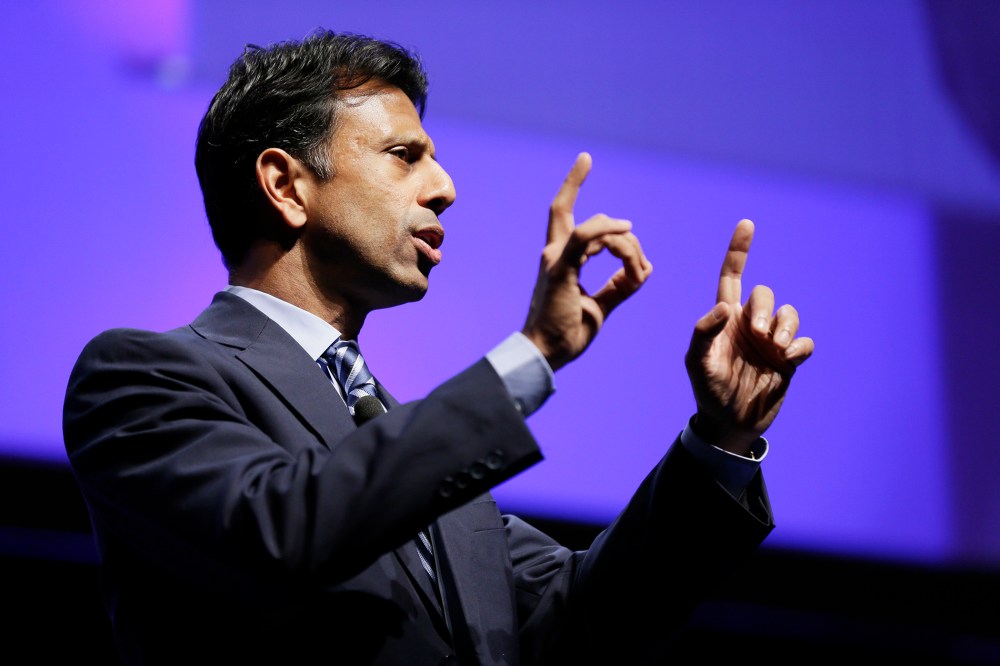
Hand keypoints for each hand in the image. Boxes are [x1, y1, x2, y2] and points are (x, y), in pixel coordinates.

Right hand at [521, 153, 652, 370]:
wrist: (546, 354)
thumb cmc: (567, 334)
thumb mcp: (600, 306)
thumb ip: (619, 286)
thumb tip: (643, 270)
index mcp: (561, 260)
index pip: (565, 212)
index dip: (573, 183)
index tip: (585, 159)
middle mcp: (554, 253)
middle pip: (585, 218)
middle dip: (619, 231)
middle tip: (636, 268)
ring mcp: (555, 259)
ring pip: (596, 228)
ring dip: (625, 246)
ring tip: (636, 275)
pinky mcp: (560, 269)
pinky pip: (585, 238)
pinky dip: (609, 235)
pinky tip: (629, 241)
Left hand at [685, 219, 813, 454]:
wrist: (729, 422)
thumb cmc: (708, 389)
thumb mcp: (697, 362)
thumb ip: (705, 333)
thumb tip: (726, 309)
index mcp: (725, 319)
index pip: (732, 277)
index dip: (738, 251)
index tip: (747, 224)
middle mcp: (749, 324)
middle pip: (764, 293)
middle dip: (763, 308)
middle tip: (756, 333)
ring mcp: (770, 341)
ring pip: (788, 313)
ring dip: (784, 325)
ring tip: (775, 346)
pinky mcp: (789, 360)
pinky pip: (805, 342)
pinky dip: (800, 346)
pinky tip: (788, 360)